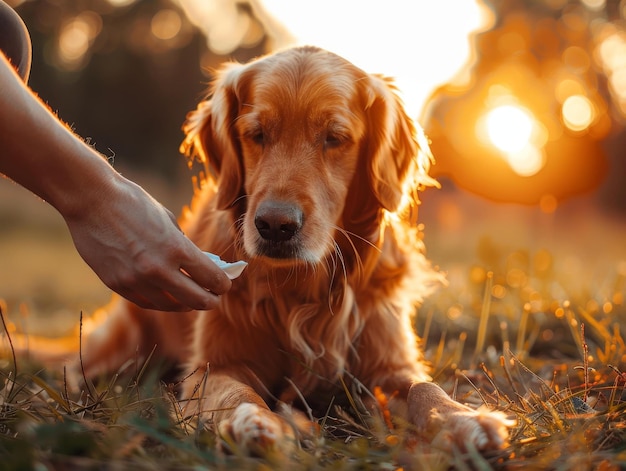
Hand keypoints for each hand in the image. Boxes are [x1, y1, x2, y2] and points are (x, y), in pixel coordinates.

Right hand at [64, 174, 231, 310]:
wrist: (91, 200)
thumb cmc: (133, 203)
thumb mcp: (167, 221)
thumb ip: (183, 246)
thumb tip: (200, 266)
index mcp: (176, 248)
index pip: (211, 278)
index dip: (223, 284)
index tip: (226, 284)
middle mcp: (158, 269)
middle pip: (196, 299)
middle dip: (211, 300)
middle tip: (215, 298)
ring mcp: (136, 280)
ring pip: (171, 305)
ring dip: (186, 304)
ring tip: (192, 299)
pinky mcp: (117, 285)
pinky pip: (147, 302)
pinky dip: (162, 302)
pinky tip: (168, 298)